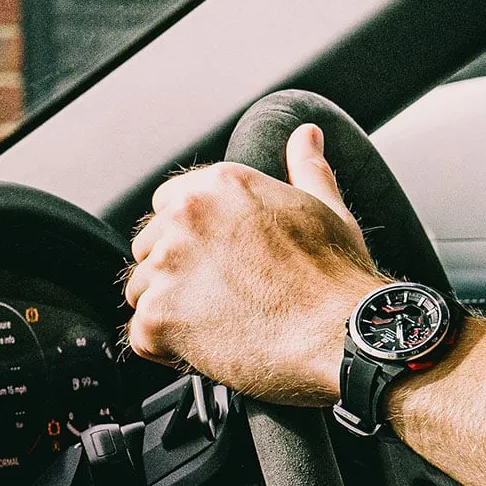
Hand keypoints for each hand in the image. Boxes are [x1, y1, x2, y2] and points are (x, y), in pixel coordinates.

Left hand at [125, 124, 385, 405]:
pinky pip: (142, 336)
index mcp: (222, 186)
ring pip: (143, 292)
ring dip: (172, 311)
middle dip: (178, 274)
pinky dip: (169, 349)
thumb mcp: (326, 209)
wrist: (343, 336)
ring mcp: (170, 267)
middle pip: (149, 248)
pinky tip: (209, 348)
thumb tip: (307, 136)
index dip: (194, 237)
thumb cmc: (338, 279)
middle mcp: (188, 217)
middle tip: (227, 298)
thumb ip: (307, 168)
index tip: (220, 260)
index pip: (169, 203)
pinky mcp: (160, 316)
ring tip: (222, 325)